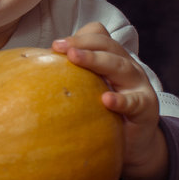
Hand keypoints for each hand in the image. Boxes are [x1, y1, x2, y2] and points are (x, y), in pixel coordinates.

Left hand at [52, 23, 168, 179]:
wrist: (135, 142)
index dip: (78, 37)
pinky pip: (134, 101)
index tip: (54, 45)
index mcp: (112, 58)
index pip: (98, 37)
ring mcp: (138, 85)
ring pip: (120, 66)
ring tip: (76, 59)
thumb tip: (32, 69)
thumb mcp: (90, 91)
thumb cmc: (107, 113)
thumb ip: (72, 78)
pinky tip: (106, 100)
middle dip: (83, 44)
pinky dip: (121, 100)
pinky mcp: (146, 107)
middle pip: (108, 47)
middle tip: (62, 47)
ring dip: (96, 60)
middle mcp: (126, 66)